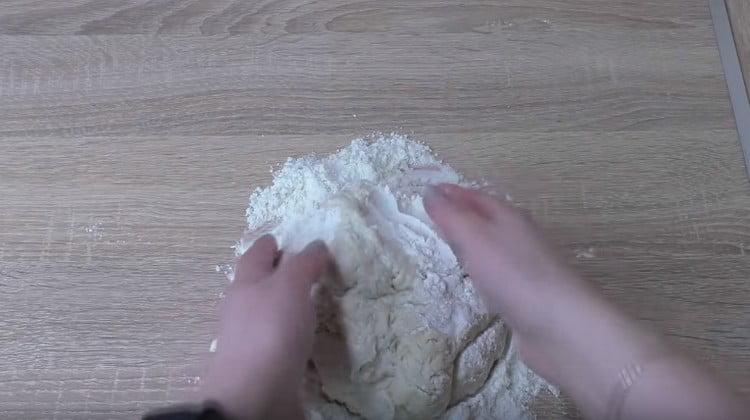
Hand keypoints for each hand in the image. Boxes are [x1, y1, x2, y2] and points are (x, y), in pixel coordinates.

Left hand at [201, 235, 330, 418]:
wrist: (254, 396)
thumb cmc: (269, 331)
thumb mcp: (289, 286)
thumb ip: (303, 264)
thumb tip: (316, 244)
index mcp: (246, 285)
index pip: (255, 257)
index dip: (268, 246)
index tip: (280, 239)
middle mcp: (244, 311)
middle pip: (257, 286)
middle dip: (274, 276)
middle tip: (300, 268)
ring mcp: (252, 342)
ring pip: (268, 316)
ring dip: (285, 308)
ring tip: (310, 304)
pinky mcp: (266, 367)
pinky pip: (281, 345)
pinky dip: (292, 338)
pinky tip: (308, 341)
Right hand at [423, 183, 586, 339]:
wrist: (561, 326)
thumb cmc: (514, 275)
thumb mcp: (475, 238)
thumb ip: (451, 216)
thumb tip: (430, 191)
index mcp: (509, 217)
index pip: (476, 197)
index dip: (452, 194)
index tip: (427, 192)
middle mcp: (521, 236)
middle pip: (487, 218)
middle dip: (463, 215)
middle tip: (435, 217)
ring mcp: (527, 266)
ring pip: (494, 246)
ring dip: (473, 243)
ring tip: (450, 247)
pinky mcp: (528, 295)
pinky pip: (499, 273)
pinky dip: (483, 270)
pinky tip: (477, 281)